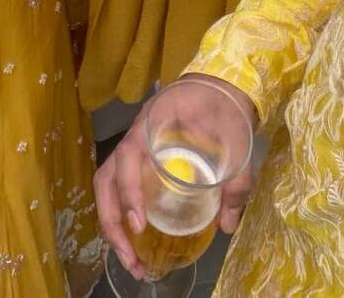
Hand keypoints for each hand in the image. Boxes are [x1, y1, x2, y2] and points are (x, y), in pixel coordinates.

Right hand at [95, 76, 256, 277]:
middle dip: (113, 222)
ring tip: (130, 258)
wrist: (221, 83)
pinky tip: (136, 239)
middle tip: (131, 258)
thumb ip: (236, 181)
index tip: (139, 223)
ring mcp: (135, 147)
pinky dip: (121, 214)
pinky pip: (120, 187)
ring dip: (113, 224)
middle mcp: (135, 135)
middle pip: (107, 179)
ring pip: (108, 186)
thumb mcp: (236, 140)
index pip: (127, 155)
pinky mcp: (141, 159)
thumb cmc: (224, 106)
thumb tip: (227, 224)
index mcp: (153, 123)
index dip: (128, 190)